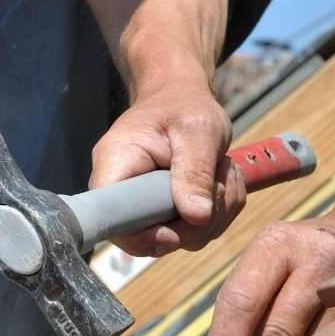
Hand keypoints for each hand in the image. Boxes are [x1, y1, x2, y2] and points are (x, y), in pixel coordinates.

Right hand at [88, 80, 243, 256]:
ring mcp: (145, 207)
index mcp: (115, 166)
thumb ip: (195, 172)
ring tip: (223, 174)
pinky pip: (196, 232)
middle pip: (151, 238)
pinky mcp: (166, 213)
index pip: (110, 219)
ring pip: (181, 239)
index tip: (178, 227)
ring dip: (216, 215)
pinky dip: (220, 212)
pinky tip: (224, 182)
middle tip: (220, 186)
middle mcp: (123, 192)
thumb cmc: (184, 104)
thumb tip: (196, 217)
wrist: (183, 97)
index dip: (142, 236)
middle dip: (195, 223)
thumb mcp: (197, 130)